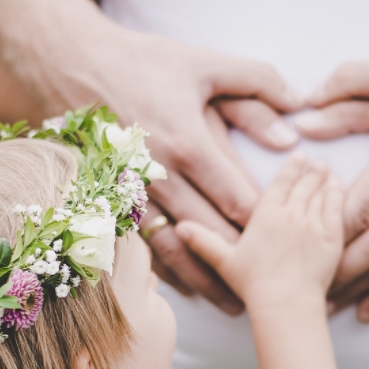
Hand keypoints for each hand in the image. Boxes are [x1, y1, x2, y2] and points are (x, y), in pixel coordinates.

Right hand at [26, 27, 302, 314]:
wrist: (74, 66)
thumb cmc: (144, 64)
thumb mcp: (204, 65)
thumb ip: (257, 87)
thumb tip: (294, 128)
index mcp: (188, 143)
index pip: (236, 198)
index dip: (263, 225)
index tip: (288, 244)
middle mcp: (161, 175)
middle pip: (210, 233)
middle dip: (241, 262)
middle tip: (270, 287)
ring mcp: (135, 191)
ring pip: (176, 248)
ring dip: (205, 279)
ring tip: (232, 303)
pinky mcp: (116, 198)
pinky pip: (145, 245)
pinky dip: (168, 269)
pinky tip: (188, 287)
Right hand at [175, 153, 344, 306]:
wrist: (285, 303)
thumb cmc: (253, 286)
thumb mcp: (224, 261)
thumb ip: (204, 241)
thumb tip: (180, 227)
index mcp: (265, 214)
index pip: (281, 183)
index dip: (291, 167)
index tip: (299, 154)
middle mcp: (290, 213)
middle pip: (303, 185)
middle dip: (311, 171)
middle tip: (317, 160)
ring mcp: (312, 224)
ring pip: (321, 193)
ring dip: (325, 180)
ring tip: (329, 170)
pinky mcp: (331, 238)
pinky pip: (337, 209)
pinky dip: (338, 195)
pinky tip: (340, 188)